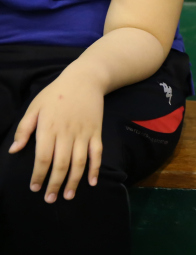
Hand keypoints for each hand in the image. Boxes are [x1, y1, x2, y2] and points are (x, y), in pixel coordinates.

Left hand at [9, 70, 103, 202]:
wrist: (85, 80)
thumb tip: (14, 151)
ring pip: (79, 162)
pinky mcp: (96, 132)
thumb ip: (24, 129)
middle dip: (55, 184)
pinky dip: (95, 168)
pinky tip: (92, 181)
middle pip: (61, 164)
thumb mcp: (34, 107)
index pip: (43, 158)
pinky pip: (97, 153)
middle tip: (50, 199)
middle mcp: (67, 133)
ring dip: (74, 181)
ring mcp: (84, 133)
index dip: (38, 175)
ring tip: (68, 196)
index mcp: (48, 128)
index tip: (34, 188)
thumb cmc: (56, 94)